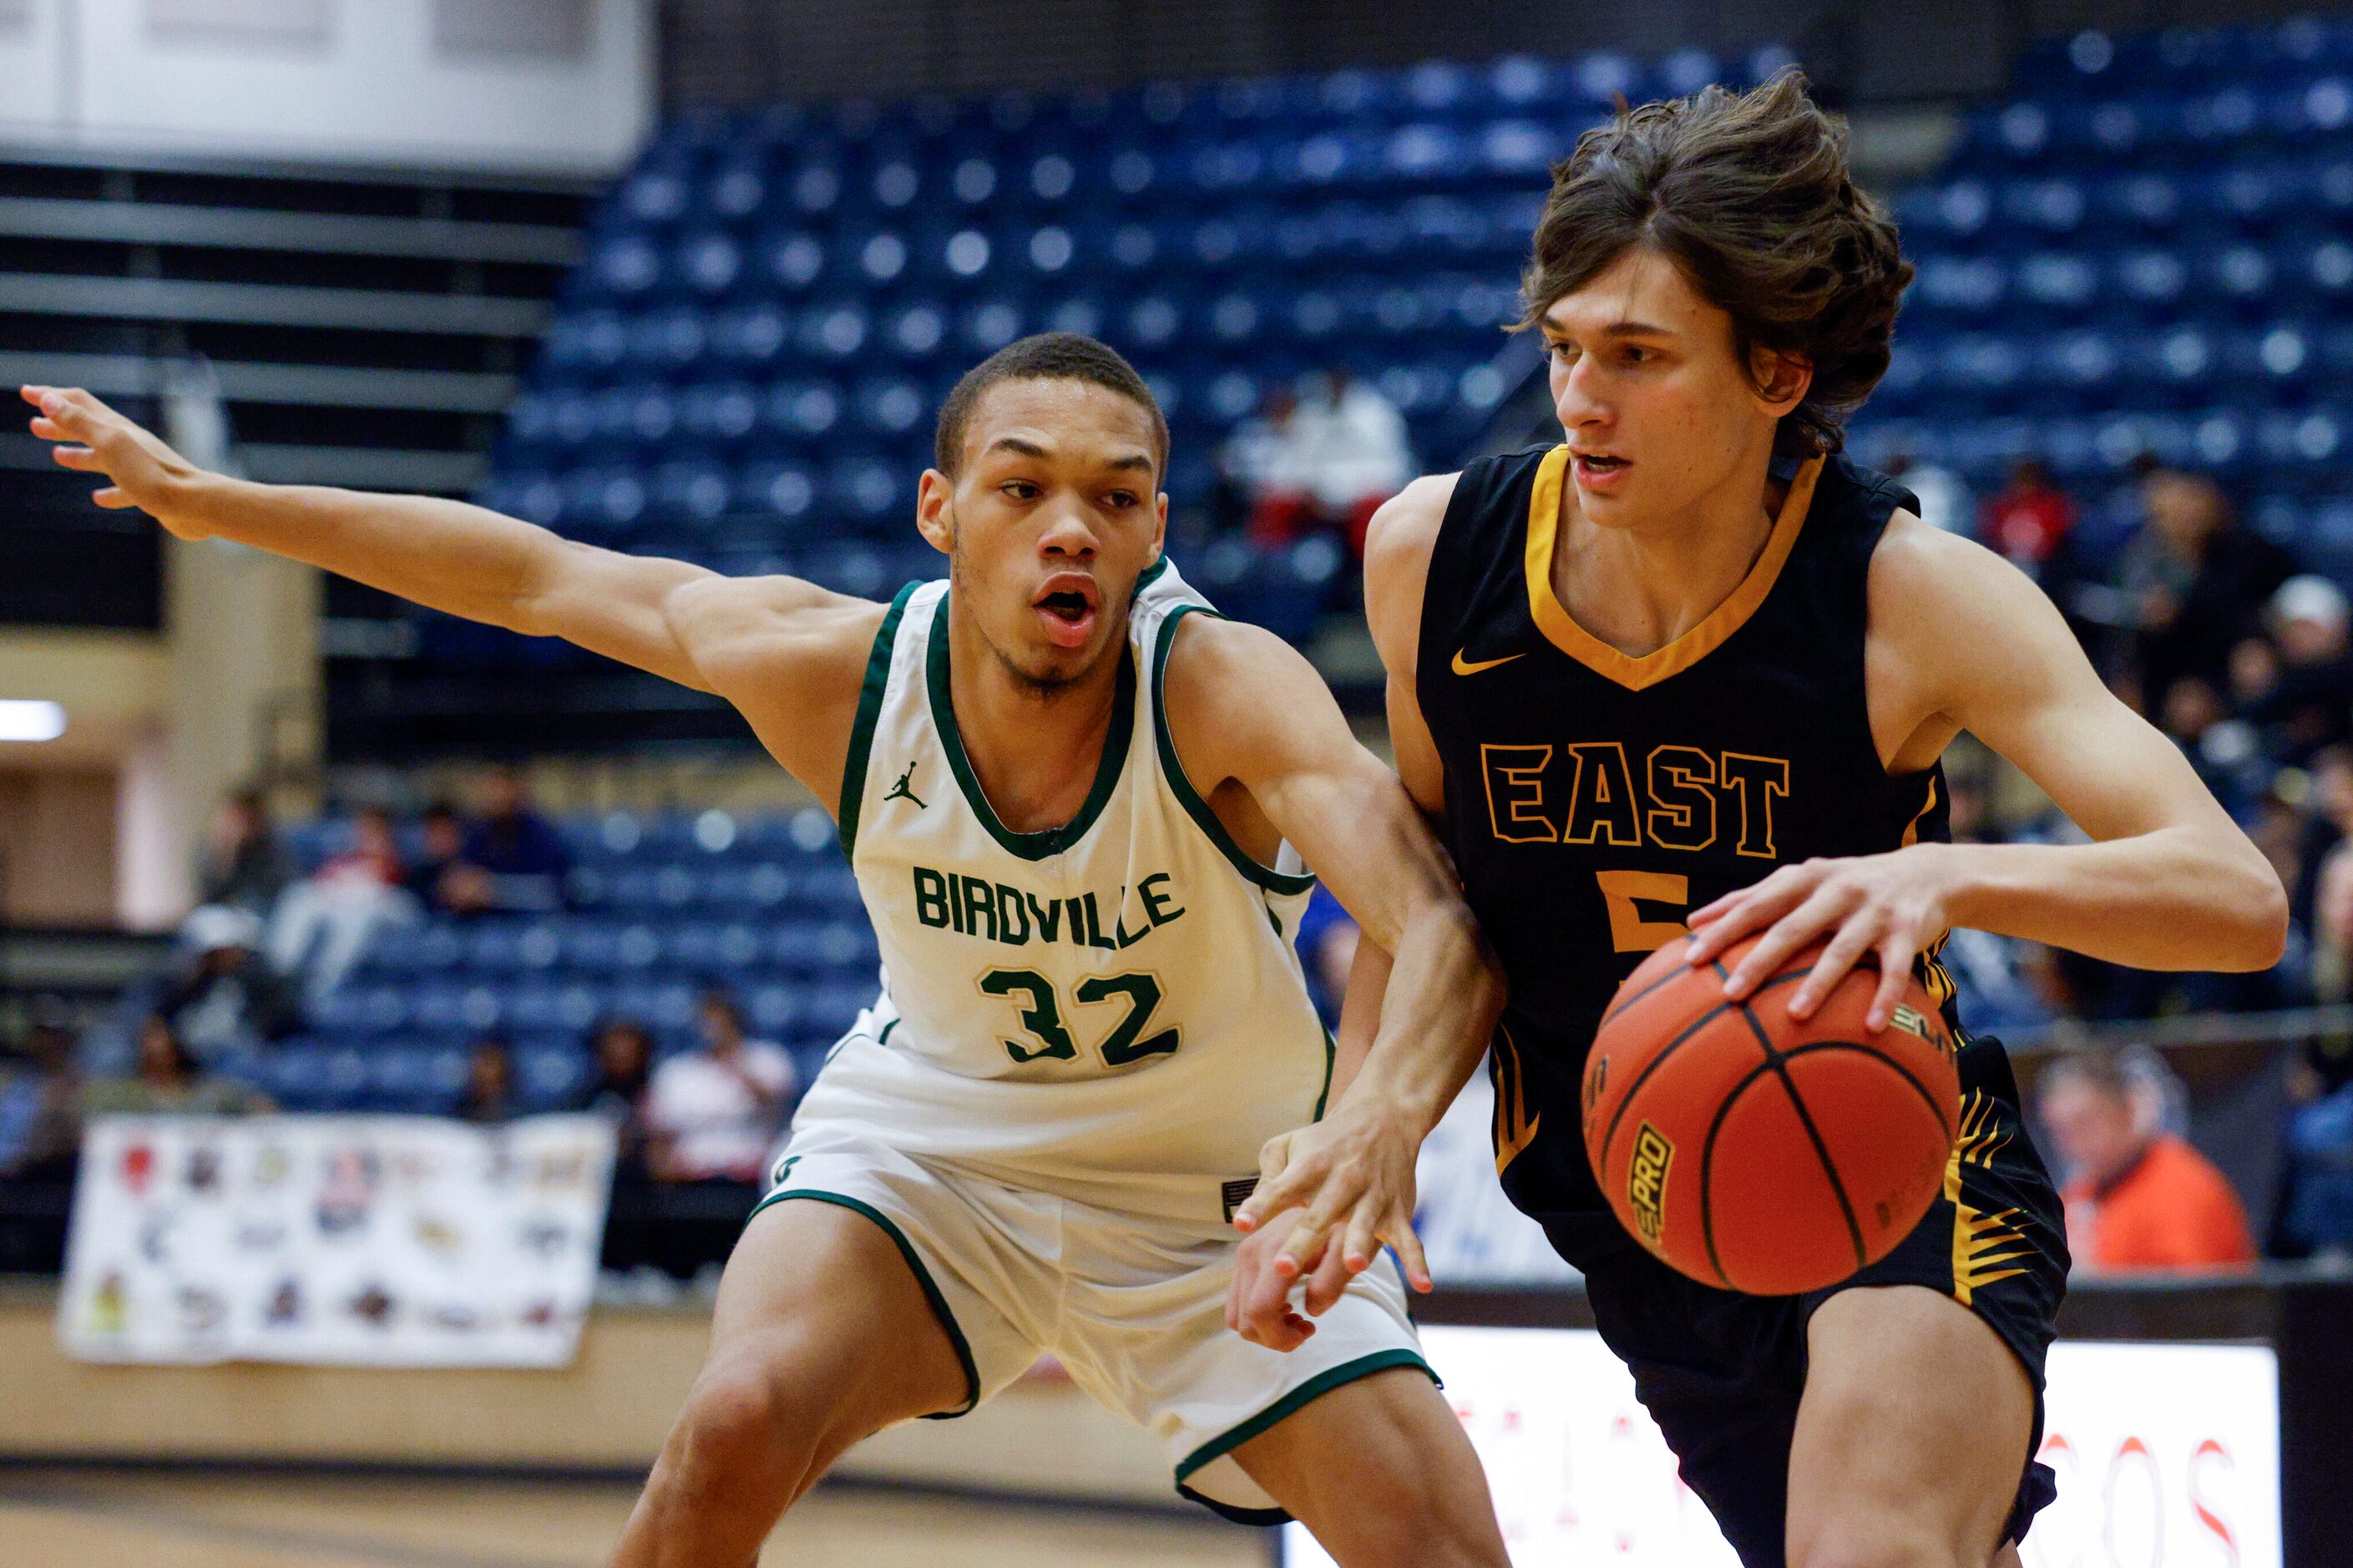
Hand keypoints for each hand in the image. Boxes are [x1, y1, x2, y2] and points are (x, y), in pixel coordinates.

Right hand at [19, 385, 209, 532]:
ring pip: (103, 457)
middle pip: (89, 428)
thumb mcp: (109, 444)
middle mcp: (129, 443)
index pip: (78, 404)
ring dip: (78, 454)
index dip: (51, 396)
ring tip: (57, 455)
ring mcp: (140, 467)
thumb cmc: (152, 474)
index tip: (26, 392)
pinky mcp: (150, 491)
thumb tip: (50, 399)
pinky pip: (123, 488)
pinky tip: (98, 498)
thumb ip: (80, 423)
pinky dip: (108, 489)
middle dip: (60, 424)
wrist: (195, 505)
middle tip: (33, 425)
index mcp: (117, 429)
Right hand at [1226, 1208, 1354, 1350]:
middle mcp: (1249, 1254)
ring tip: (1297, 1315)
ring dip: (1264, 1326)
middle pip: (1243, 1321)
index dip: (1281, 1337)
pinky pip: (1239, 1298)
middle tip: (1305, 1327)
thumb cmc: (1345, 1217)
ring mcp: (1243, 1253)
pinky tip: (1286, 1302)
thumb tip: (1312, 1311)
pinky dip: (1257, 1312)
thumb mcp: (1349, 1247)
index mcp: (1273, 1254)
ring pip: (1236, 1314)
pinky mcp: (1244, 1254)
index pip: (1260, 1313)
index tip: (1309, 1330)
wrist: (1330, 1184)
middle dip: (1273, 1336)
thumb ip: (1333, 1280)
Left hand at [1229, 1098, 1430, 1292]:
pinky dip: (1417, 1262)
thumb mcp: (1288, 1145)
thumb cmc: (1325, 1140)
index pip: (1280, 1189)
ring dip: (1359, 1245)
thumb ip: (1268, 1178)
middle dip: (1301, 1242)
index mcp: (1309, 1166)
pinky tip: (1423, 1285)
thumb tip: (1249, 1218)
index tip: (1242, 1225)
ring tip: (1354, 1266)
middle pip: (1317, 1217)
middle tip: (1282, 1267)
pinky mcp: (1398, 1211)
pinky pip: (1410, 1240)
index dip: (1261, 1207)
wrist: (1383, 1116)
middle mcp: (1341, 1182)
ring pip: (1364, 1226)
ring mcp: (1372, 1198)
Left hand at [1683, 844, 1957, 1031]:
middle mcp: (1835, 891)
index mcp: (1804, 879)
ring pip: (1840, 952)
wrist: (1926, 872)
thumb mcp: (1802, 880)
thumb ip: (1751, 898)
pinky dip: (1884, 998)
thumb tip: (1691, 922)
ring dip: (1817, 984)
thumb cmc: (1847, 884)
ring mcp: (1872, 911)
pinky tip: (1870, 1027)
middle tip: (1730, 995)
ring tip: (1793, 1016)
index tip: (1690, 959)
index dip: (1722, 930)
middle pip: (1790, 929)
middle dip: (1758, 962)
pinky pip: (1895, 970)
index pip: (1755, 905)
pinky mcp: (1908, 931)